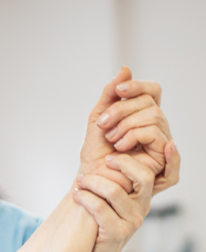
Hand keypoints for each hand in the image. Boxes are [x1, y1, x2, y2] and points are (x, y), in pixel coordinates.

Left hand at [73, 153, 154, 251]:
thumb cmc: (97, 225)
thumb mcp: (107, 201)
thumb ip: (109, 181)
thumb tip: (97, 155)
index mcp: (142, 198)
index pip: (148, 172)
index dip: (131, 160)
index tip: (110, 155)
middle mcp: (142, 208)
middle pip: (142, 176)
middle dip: (119, 164)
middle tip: (98, 162)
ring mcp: (132, 221)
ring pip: (114, 191)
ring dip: (92, 182)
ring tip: (79, 182)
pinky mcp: (118, 232)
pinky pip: (100, 208)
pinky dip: (85, 198)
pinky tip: (75, 195)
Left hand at [80, 66, 178, 194]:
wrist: (91, 182)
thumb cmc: (95, 154)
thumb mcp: (99, 119)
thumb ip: (111, 94)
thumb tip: (126, 69)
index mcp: (142, 117)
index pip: (152, 92)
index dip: (138, 86)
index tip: (118, 92)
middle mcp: (155, 128)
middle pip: (150, 103)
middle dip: (122, 110)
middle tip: (103, 126)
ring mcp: (160, 143)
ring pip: (155, 117)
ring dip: (126, 126)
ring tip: (111, 141)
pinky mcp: (161, 158)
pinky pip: (157, 135)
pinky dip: (134, 136)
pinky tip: (120, 147)